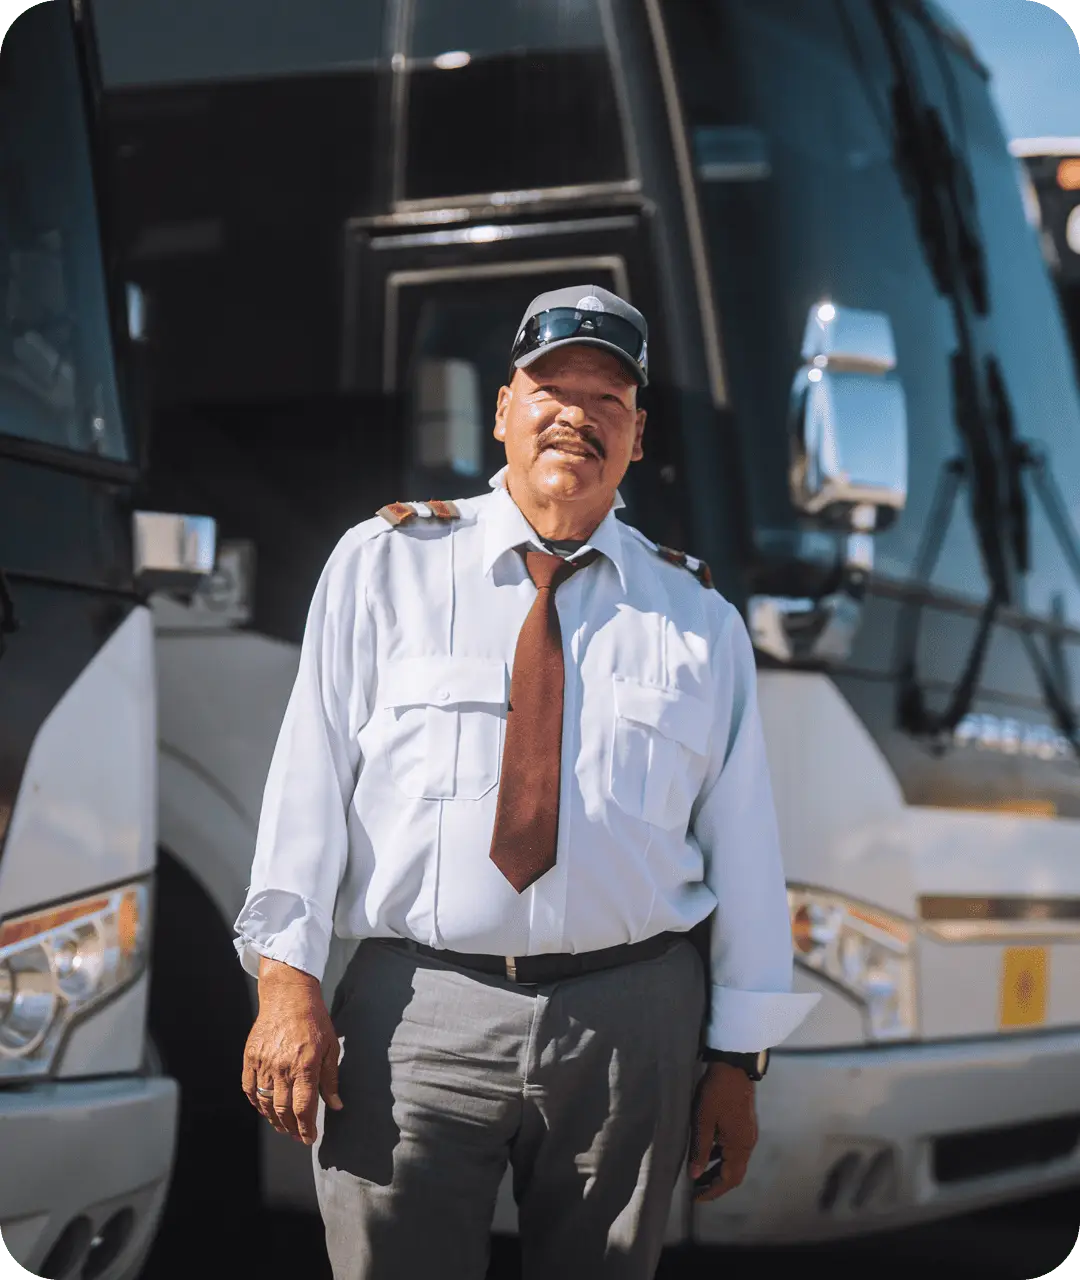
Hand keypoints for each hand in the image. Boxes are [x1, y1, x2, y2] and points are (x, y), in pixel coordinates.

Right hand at [241, 956, 343, 1145]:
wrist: (288, 995)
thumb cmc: (314, 1020)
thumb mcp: (331, 1047)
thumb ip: (331, 1079)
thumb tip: (336, 1105)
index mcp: (306, 1065)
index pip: (303, 1108)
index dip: (306, 1128)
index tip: (309, 1139)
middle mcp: (283, 1067)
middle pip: (283, 1110)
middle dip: (291, 1128)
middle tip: (297, 1136)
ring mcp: (264, 1063)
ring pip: (264, 1102)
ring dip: (274, 1119)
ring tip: (283, 1126)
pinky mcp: (250, 1057)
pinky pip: (249, 1088)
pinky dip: (255, 1102)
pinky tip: (263, 1108)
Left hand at [687, 1061, 758, 1201]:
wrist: (733, 1067)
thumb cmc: (715, 1093)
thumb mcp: (703, 1122)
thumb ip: (700, 1150)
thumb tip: (694, 1176)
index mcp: (739, 1147)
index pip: (728, 1180)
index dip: (712, 1191)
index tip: (696, 1197)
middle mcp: (748, 1144)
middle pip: (734, 1174)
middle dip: (716, 1184)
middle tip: (696, 1189)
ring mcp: (748, 1134)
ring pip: (735, 1162)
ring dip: (719, 1170)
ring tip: (699, 1173)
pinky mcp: (745, 1125)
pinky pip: (735, 1150)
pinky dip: (722, 1157)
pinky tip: (709, 1153)